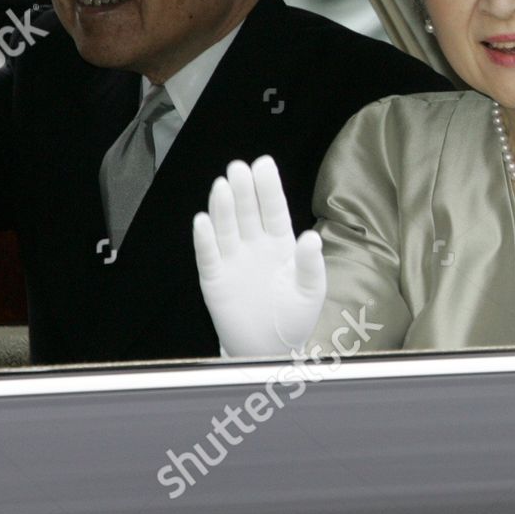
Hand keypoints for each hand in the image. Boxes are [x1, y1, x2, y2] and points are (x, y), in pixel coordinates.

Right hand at [193, 155, 325, 356]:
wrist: (269, 349)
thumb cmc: (294, 316)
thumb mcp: (310, 290)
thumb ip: (310, 264)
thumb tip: (311, 237)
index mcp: (281, 244)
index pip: (274, 210)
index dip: (268, 188)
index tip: (263, 164)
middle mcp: (255, 246)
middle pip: (248, 213)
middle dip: (244, 190)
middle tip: (239, 168)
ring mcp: (233, 261)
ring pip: (227, 228)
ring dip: (224, 208)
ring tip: (222, 185)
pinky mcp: (215, 280)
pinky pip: (209, 256)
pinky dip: (205, 240)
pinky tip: (202, 221)